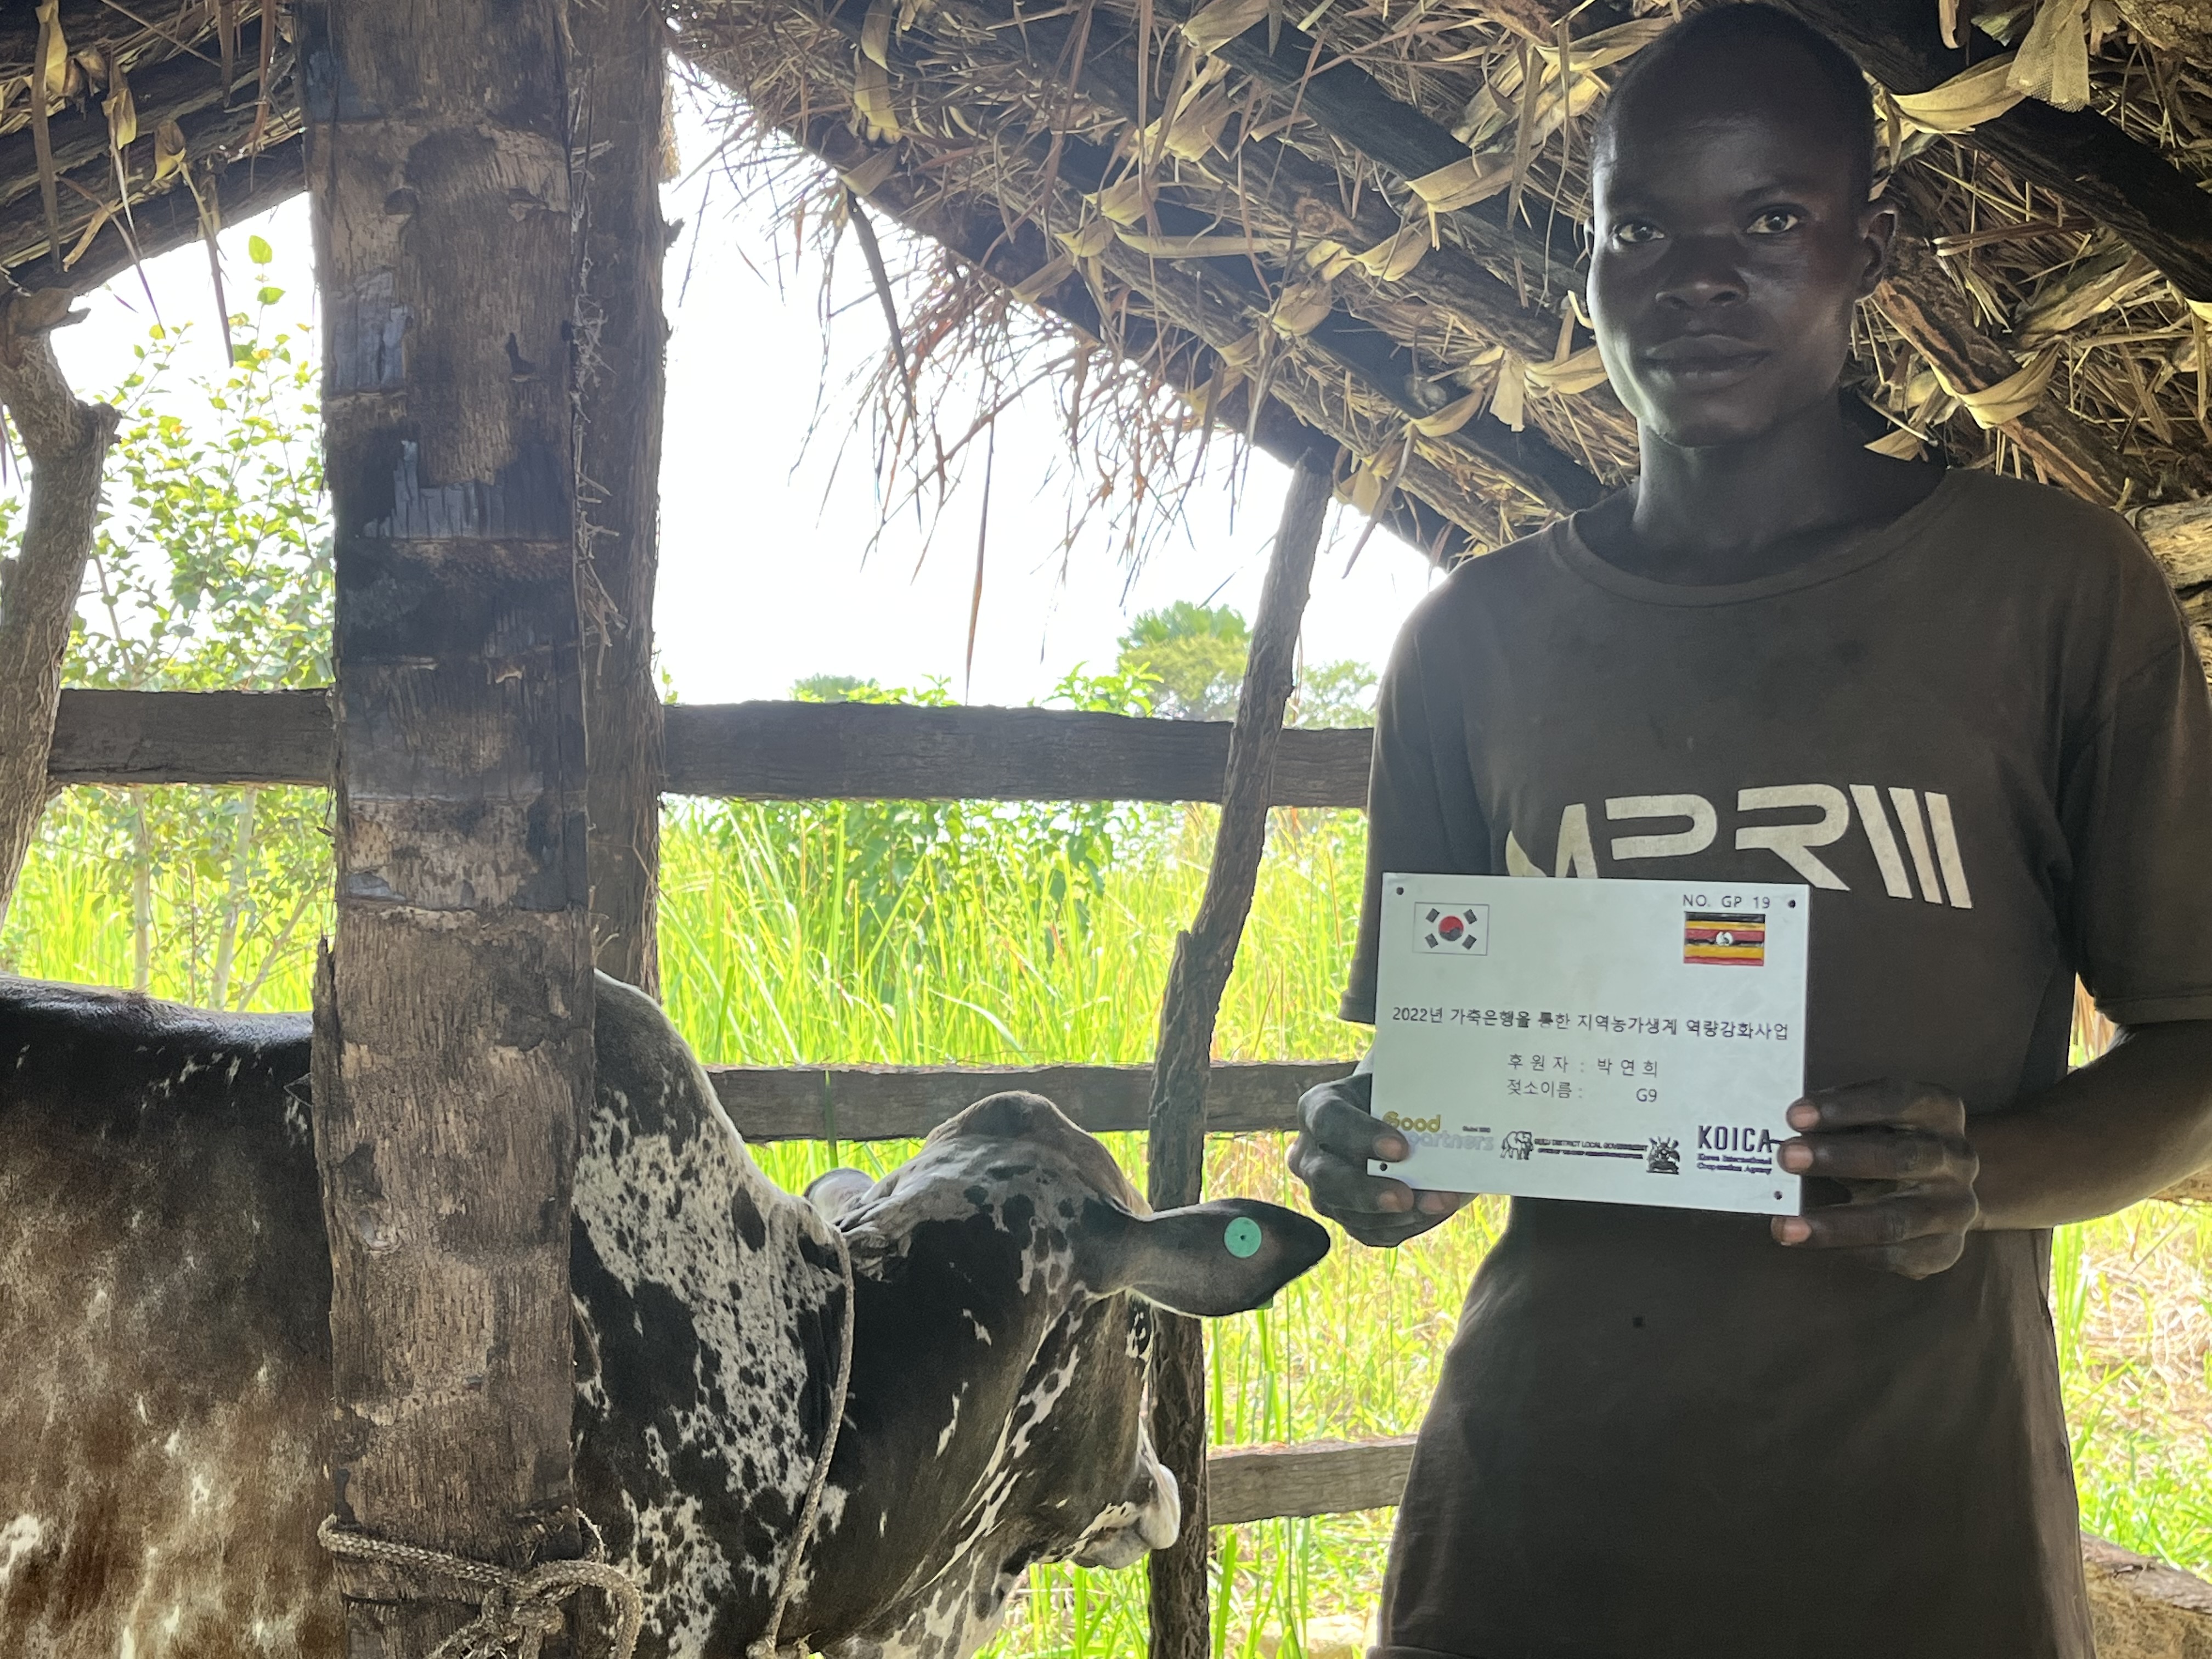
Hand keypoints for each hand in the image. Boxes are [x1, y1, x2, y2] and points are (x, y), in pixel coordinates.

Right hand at [1287, 1070, 1473, 1247]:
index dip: (1361, 1135)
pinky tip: (1431, 1211)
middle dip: (1367, 1191)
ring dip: (1396, 1214)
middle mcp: (1308, 1153)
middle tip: (1405, 1197)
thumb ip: (1412, 1101)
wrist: (1393, 1120)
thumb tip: (1449, 1120)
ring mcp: (1322, 1190)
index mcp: (1317, 1108)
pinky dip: (1404, 1225)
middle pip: (1326, 1177)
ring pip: (1347, 1212)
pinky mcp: (1343, 1217)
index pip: (1329, 1120)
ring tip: (1438, 1203)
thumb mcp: (1399, 1089)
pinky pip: (1368, 1232)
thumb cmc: (1396, 1100)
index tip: (1401, 1148)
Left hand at [1771, 1079, 1979, 1278]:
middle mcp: (1956, 1158)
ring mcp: (1954, 1207)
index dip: (1846, 1106)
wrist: (1943, 1190)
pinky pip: (1894, 1256)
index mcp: (1940, 1111)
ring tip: (1785, 1226)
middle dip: (1839, 1158)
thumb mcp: (1873, 1121)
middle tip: (1786, 1157)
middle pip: (1901, 1157)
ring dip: (1835, 1224)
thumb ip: (1839, 1121)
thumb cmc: (1887, 1142)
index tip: (1795, 1115)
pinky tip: (1808, 1242)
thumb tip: (1777, 1129)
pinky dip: (1846, 1250)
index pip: (1896, 1100)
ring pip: (1895, 1220)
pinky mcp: (1944, 1248)